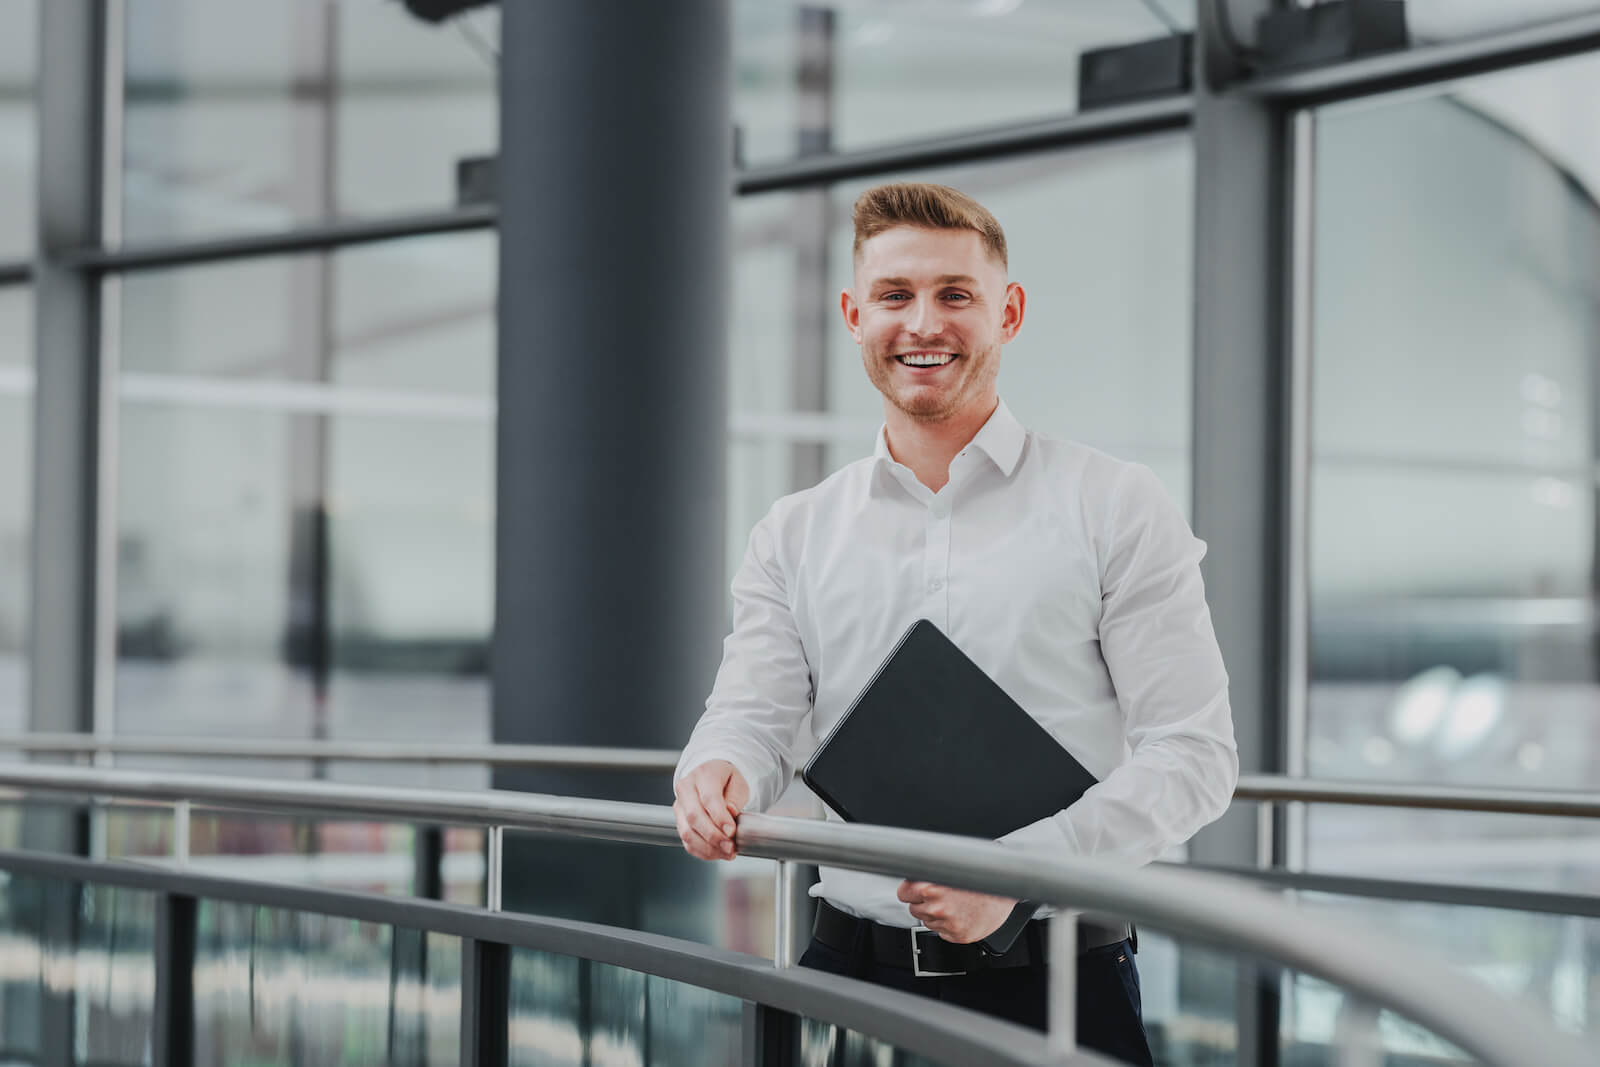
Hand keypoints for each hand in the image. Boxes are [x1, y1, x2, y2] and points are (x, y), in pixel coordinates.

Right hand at [673, 760, 750, 860]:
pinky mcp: (679, 821)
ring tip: (727, 852)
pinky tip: (717, 853)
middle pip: (694, 816)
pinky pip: (687, 841)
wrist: (711, 778)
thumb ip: (735, 798)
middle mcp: (686, 789)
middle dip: (713, 836)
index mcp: (703, 774)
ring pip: (687, 832)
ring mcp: (679, 806)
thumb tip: (730, 812)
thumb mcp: (738, 783)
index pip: (708, 798)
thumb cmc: (726, 781)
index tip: (732, 831)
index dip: (720, 817)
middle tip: (730, 847)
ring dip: (708, 847)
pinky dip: (703, 851)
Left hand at [896, 880, 1016, 943]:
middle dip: (924, 903)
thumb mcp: (950, 867)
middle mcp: (938, 907)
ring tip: (954, 904)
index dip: (910, 891)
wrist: (1006, 890)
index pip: (903, 894)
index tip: (915, 891)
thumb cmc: (980, 875)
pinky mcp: (958, 935)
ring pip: (928, 921)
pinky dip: (948, 925)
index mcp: (931, 887)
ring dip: (936, 915)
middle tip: (942, 896)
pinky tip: (960, 914)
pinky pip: (942, 932)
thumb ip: (929, 872)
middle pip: (914, 909)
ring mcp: (948, 923)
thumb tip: (911, 870)